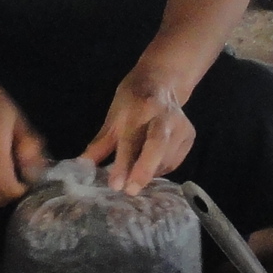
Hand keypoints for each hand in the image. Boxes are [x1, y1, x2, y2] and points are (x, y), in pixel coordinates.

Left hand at [82, 72, 194, 193]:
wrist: (162, 81)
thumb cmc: (132, 100)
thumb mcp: (113, 116)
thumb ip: (100, 143)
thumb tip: (82, 166)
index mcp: (140, 107)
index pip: (131, 139)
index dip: (123, 163)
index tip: (115, 185)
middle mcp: (164, 116)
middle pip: (157, 145)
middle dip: (144, 170)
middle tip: (131, 191)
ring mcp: (181, 125)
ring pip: (166, 158)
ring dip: (149, 174)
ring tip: (134, 180)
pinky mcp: (190, 135)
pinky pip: (174, 161)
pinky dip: (160, 170)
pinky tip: (150, 169)